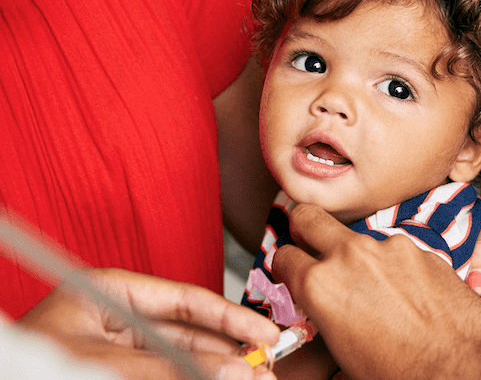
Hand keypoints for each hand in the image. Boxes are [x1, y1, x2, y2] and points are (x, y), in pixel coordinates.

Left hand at [15, 268, 280, 379]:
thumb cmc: (29, 370)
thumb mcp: (107, 364)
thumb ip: (171, 369)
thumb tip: (231, 372)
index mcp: (109, 293)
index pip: (185, 299)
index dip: (231, 317)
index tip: (265, 334)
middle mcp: (117, 320)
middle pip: (189, 333)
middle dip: (230, 352)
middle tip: (265, 369)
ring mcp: (117, 352)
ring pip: (182, 359)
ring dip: (218, 371)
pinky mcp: (119, 375)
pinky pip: (166, 374)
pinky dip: (194, 379)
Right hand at [273, 203, 480, 379]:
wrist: (456, 367)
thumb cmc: (399, 371)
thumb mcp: (340, 350)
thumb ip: (322, 314)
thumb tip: (319, 310)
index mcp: (321, 284)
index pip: (283, 255)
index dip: (286, 266)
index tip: (293, 272)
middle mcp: (351, 256)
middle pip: (309, 217)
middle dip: (304, 228)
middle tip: (311, 246)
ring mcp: (388, 247)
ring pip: (359, 238)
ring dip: (359, 256)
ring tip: (376, 289)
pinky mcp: (420, 248)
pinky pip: (396, 251)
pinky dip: (396, 266)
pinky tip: (407, 293)